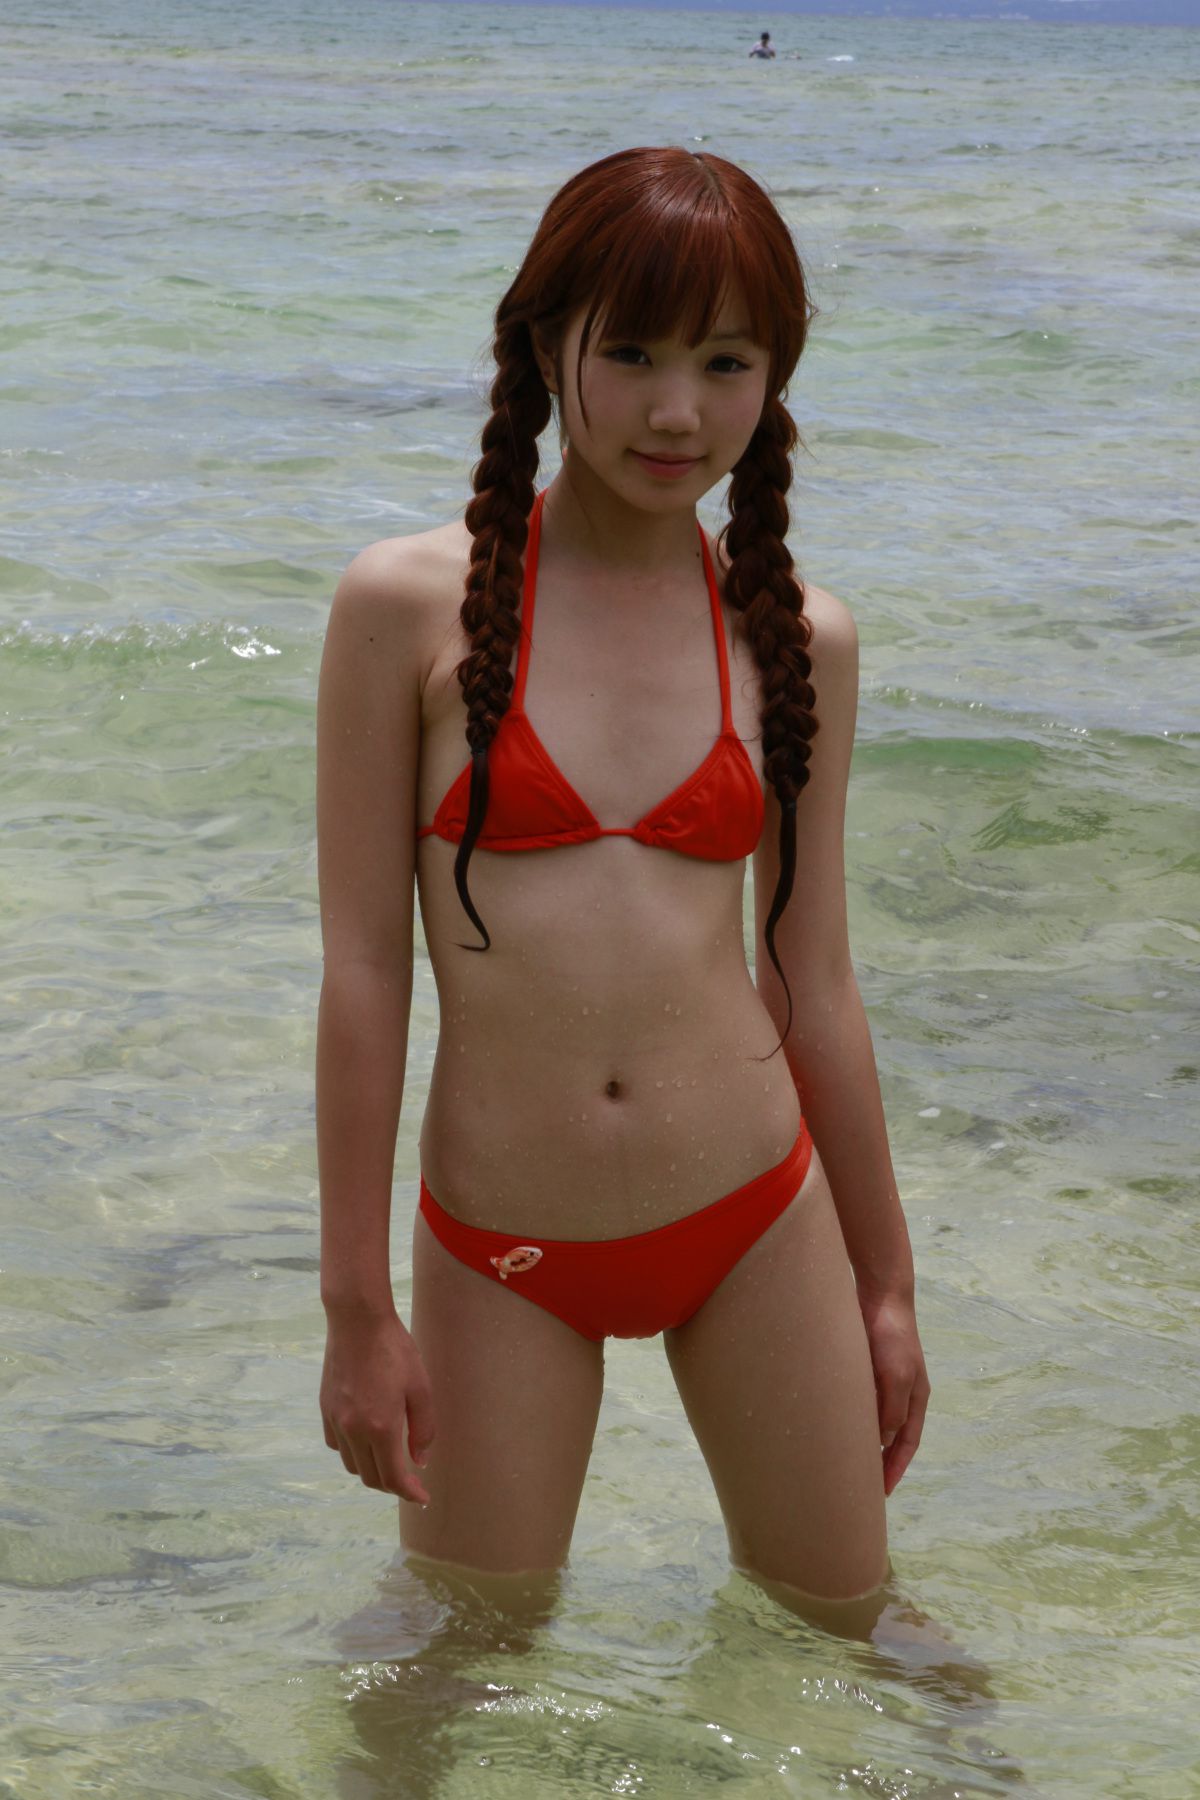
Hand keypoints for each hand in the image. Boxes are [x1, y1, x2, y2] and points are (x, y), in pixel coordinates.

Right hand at [320, 1309, 434, 1505]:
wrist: (357, 1321)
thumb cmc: (394, 1350)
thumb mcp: (420, 1388)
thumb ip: (423, 1429)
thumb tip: (419, 1460)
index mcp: (381, 1428)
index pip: (393, 1478)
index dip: (409, 1493)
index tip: (422, 1498)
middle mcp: (354, 1430)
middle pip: (371, 1477)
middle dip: (392, 1485)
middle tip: (410, 1480)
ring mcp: (336, 1420)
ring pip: (352, 1464)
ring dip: (371, 1470)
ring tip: (389, 1460)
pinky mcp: (325, 1409)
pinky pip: (336, 1445)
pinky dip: (352, 1452)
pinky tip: (365, 1439)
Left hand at [854, 1283, 929, 1496]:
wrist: (880, 1295)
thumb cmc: (892, 1337)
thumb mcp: (897, 1376)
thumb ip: (893, 1410)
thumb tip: (885, 1443)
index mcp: (916, 1398)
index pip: (908, 1443)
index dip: (896, 1468)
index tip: (882, 1492)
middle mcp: (902, 1393)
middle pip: (892, 1436)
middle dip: (880, 1461)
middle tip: (860, 1485)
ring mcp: (883, 1380)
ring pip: (874, 1420)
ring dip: (863, 1440)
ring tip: (845, 1462)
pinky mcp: (864, 1367)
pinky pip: (858, 1402)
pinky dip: (850, 1418)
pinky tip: (834, 1426)